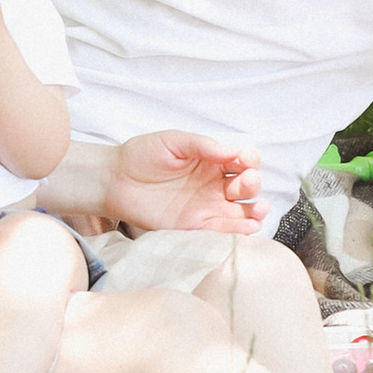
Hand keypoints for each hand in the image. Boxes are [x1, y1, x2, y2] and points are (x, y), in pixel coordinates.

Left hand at [97, 130, 261, 234]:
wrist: (116, 180)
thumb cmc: (143, 155)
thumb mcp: (172, 141)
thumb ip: (200, 145)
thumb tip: (230, 151)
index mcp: (212, 160)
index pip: (243, 160)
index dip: (249, 159)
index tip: (243, 159)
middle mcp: (215, 184)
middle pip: (246, 187)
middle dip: (252, 184)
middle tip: (245, 182)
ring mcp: (208, 207)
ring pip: (242, 212)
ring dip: (255, 211)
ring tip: (257, 210)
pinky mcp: (196, 227)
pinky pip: (223, 231)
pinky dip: (239, 231)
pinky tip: (247, 227)